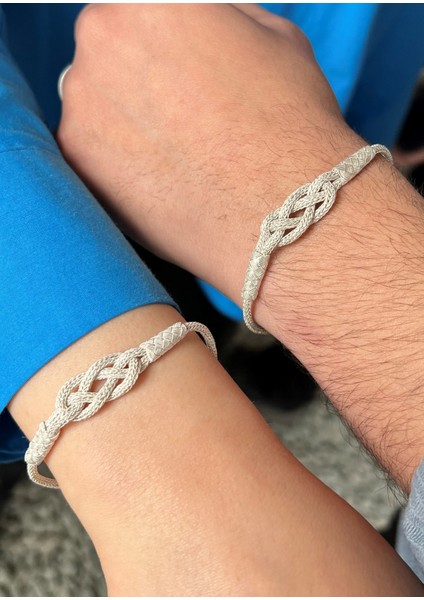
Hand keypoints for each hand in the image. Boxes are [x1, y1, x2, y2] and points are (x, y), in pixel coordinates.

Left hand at [58, 3, 349, 306]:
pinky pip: (90, 149)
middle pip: (110, 47)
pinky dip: (116, 161)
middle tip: (183, 112)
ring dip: (125, 117)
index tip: (180, 67)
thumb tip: (200, 22)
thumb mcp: (272, 37)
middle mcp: (101, 38)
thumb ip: (220, 19)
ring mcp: (81, 103)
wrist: (280, 214)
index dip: (164, 41)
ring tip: (177, 151)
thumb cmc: (289, 125)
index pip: (139, 9)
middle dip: (140, 73)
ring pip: (96, 100)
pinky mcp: (76, 161)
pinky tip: (161, 177)